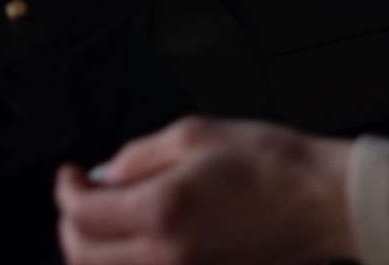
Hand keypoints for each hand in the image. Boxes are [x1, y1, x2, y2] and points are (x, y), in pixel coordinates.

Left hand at [54, 117, 355, 264]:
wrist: (324, 202)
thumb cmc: (273, 166)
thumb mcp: (195, 135)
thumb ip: (138, 156)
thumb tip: (103, 174)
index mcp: (162, 212)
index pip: (81, 215)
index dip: (65, 190)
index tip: (70, 175)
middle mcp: (168, 257)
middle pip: (83, 256)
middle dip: (71, 223)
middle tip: (81, 196)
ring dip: (93, 251)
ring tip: (105, 221)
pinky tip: (137, 244)